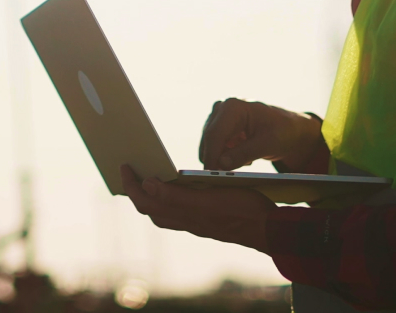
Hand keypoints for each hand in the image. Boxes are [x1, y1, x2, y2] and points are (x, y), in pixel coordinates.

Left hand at [120, 165, 273, 252]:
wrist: (271, 229)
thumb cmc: (244, 209)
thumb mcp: (211, 198)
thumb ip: (176, 196)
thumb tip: (147, 186)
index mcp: (185, 215)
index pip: (147, 202)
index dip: (132, 186)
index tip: (124, 166)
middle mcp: (188, 222)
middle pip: (151, 209)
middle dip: (135, 191)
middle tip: (128, 170)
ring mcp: (197, 224)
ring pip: (163, 213)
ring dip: (150, 197)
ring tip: (144, 179)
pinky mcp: (207, 222)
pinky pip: (177, 213)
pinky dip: (167, 201)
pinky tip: (171, 189)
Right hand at [199, 98, 323, 170]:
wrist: (291, 129)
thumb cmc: (283, 131)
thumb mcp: (267, 144)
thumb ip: (244, 153)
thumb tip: (221, 165)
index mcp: (233, 107)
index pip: (215, 134)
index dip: (212, 155)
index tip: (211, 175)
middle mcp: (222, 109)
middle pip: (209, 138)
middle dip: (215, 159)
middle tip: (226, 178)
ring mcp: (220, 117)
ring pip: (210, 144)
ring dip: (223, 158)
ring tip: (248, 160)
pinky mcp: (221, 128)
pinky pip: (216, 147)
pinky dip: (227, 156)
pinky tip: (245, 157)